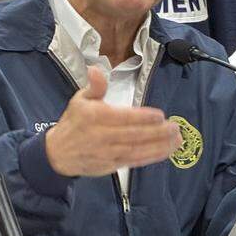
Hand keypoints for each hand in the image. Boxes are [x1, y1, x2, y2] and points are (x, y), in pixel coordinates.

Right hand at [45, 66, 182, 176]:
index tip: (160, 115)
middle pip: (135, 135)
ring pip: (138, 150)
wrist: (58, 154)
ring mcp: (108, 153)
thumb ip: (94, 86)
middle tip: (175, 127)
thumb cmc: (73, 123)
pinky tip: (166, 152)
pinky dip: (152, 157)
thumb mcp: (79, 100)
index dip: (144, 117)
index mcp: (96, 117)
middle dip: (158, 132)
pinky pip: (135, 161)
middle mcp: (103, 136)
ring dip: (160, 145)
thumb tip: (96, 69)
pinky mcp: (112, 165)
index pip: (124, 117)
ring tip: (177, 140)